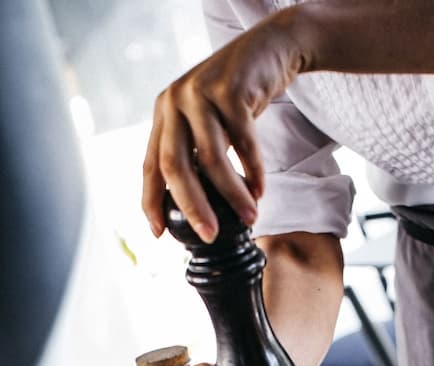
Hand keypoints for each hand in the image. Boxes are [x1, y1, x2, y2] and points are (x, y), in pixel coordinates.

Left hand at [142, 10, 310, 241]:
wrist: (269, 49)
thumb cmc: (239, 96)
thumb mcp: (208, 123)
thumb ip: (196, 155)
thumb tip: (197, 209)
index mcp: (164, 114)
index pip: (150, 165)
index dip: (151, 202)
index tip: (159, 234)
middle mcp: (175, 102)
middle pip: (175, 166)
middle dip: (193, 208)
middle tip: (209, 236)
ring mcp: (201, 93)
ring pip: (212, 159)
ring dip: (233, 196)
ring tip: (251, 217)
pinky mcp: (231, 90)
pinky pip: (242, 143)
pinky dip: (254, 171)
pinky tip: (260, 190)